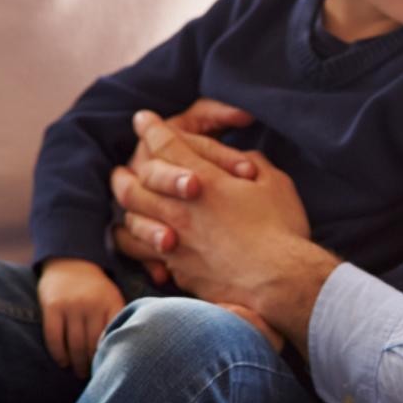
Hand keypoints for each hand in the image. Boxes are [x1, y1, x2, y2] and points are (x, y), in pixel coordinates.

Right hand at [37, 259, 125, 378]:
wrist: (71, 261)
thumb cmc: (96, 288)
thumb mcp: (112, 298)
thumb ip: (117, 320)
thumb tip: (123, 352)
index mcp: (111, 303)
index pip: (113, 337)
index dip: (111, 357)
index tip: (111, 370)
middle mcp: (92, 305)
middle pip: (92, 344)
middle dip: (92, 364)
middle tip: (93, 376)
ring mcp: (71, 305)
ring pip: (73, 344)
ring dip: (77, 363)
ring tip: (79, 372)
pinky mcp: (51, 307)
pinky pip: (54, 337)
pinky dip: (58, 354)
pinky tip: (63, 362)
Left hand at [113, 110, 335, 351]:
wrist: (279, 282)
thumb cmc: (281, 229)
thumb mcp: (274, 183)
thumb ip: (250, 163)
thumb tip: (241, 162)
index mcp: (203, 180)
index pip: (166, 145)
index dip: (152, 129)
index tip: (142, 120)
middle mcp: (179, 209)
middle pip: (135, 184)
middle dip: (126, 172)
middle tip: (121, 168)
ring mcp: (174, 242)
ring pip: (131, 220)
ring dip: (125, 208)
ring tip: (125, 205)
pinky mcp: (177, 270)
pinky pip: (144, 253)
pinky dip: (139, 243)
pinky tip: (142, 242)